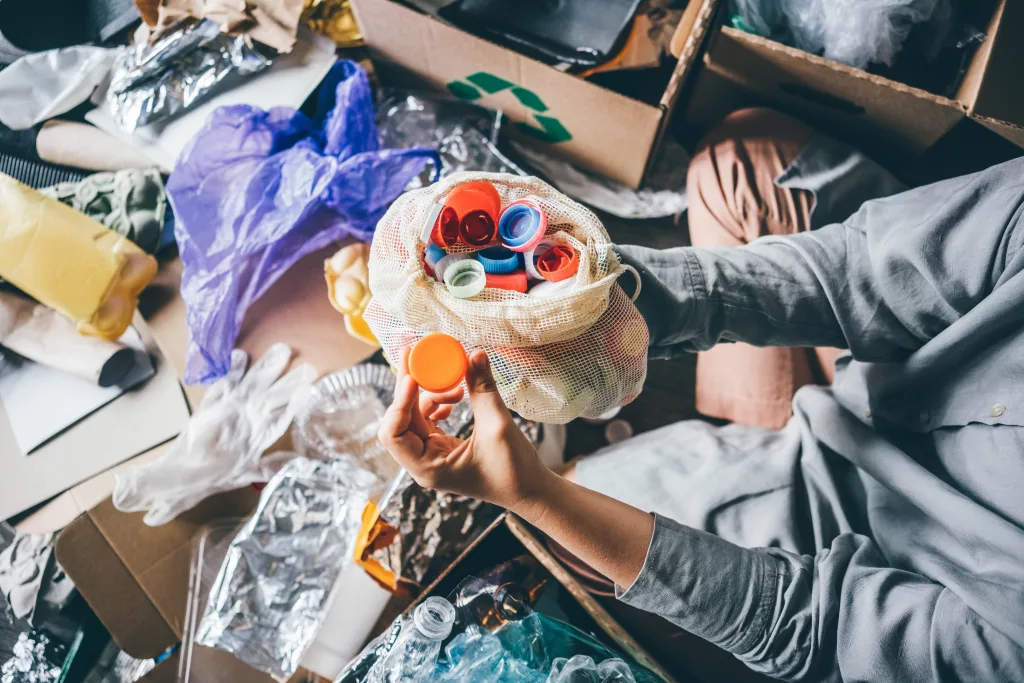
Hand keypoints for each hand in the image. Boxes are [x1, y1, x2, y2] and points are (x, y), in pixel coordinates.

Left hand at [378, 348, 553, 511]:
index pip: (394, 434)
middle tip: (416, 355)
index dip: (399, 403)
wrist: (529, 490)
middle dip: (409, 388)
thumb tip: (474, 353)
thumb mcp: (498, 425)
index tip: (412, 376)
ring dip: (431, 395)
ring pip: (414, 416)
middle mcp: (423, 463)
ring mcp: (431, 455)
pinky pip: (428, 419)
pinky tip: (456, 398)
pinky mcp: (441, 447)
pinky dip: (438, 403)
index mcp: (428, 468)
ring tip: (459, 388)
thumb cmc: (514, 470)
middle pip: (401, 420)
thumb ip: (482, 389)